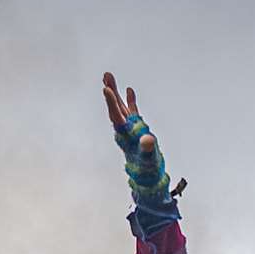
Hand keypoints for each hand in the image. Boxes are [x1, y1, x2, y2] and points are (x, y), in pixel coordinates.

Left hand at [102, 72, 168, 200]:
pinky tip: (129, 90)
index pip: (116, 116)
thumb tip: (147, 140)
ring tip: (108, 77)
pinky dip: (130, 101)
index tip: (106, 89)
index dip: (111, 103)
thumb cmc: (147, 170)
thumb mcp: (148, 159)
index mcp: (125, 136)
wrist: (148, 177)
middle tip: (105, 76)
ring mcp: (130, 129)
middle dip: (110, 92)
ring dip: (115, 92)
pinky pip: (132, 112)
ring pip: (120, 107)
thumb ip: (147, 148)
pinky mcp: (137, 129)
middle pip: (115, 108)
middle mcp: (125, 130)